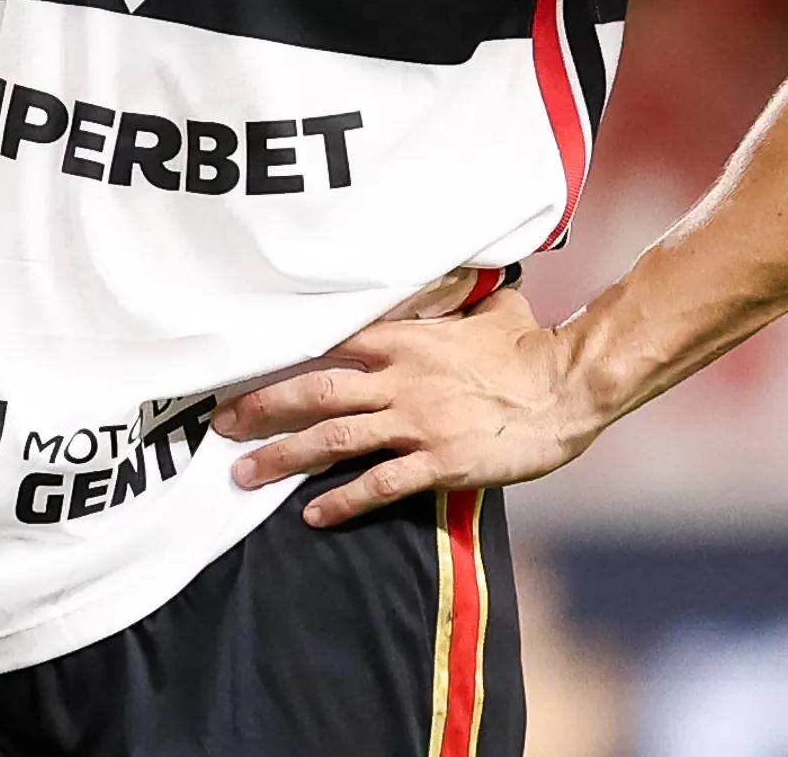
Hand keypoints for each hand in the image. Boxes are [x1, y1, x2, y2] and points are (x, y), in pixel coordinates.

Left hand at [210, 289, 607, 526]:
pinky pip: (379, 484)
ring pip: (334, 438)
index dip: (280, 359)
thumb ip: (459, 299)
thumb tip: (460, 272)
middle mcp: (399, 379)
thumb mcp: (489, 310)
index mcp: (405, 339)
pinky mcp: (438, 462)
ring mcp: (416, 422)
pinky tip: (312, 515)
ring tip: (244, 473)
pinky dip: (342, 500)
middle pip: (313, 391)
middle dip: (261, 408)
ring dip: (284, 457)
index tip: (242, 370)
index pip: (327, 345)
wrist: (566, 388)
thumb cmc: (530, 349)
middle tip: (221, 424)